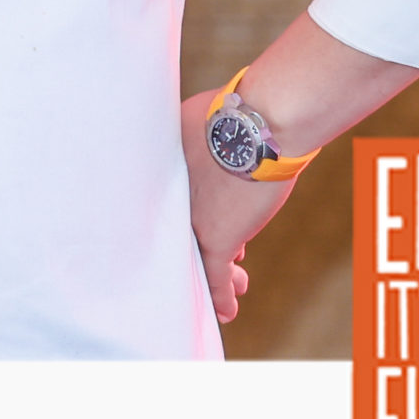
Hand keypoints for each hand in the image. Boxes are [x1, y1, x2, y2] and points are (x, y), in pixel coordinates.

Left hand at [180, 90, 294, 324]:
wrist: (259, 122)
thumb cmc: (237, 108)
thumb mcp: (197, 116)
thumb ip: (192, 132)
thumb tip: (211, 127)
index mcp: (160, 169)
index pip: (160, 202)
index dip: (175, 215)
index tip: (190, 220)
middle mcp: (169, 198)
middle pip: (171, 232)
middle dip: (191, 246)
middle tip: (209, 255)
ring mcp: (191, 220)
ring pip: (196, 256)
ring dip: (215, 272)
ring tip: (235, 283)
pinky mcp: (219, 238)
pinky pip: (217, 274)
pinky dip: (221, 294)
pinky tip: (227, 310)